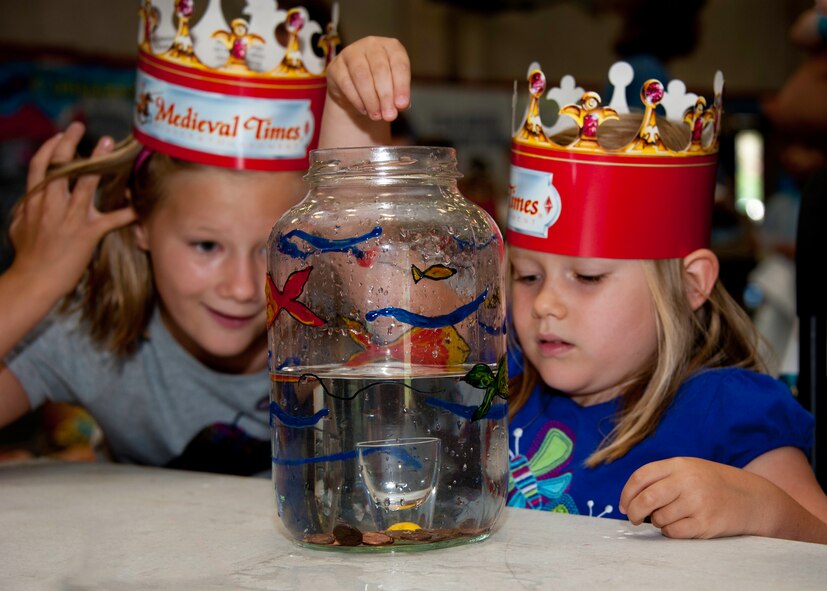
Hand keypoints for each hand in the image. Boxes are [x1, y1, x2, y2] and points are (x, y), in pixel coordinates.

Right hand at [8, 122, 136, 299]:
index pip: (40, 166)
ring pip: (86, 182)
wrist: (34, 280)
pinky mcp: (88, 233)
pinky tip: (140, 205)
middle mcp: (52, 203)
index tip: (60, 135)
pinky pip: (112, 219)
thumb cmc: (27, 256)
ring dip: (99, 161)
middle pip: (60, 165)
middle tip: (81, 127)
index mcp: (35, 200)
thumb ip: (25, 210)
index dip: (49, 147)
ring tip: (109, 144)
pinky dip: (128, 212)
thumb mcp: (18, 227)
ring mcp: (71, 217)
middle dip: (69, 142)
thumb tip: (26, 202)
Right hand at [326, 36, 409, 121]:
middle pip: (380, 69)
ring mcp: (351, 52)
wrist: (356, 91)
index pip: (399, 64)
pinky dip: (357, 100)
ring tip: (376, 116)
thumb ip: (399, 97)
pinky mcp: (336, 66)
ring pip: (361, 76)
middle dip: (385, 96)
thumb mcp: (394, 90)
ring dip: (370, 99)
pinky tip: (364, 110)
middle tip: (389, 115)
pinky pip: (346, 83)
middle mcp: (371, 44)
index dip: (402, 86)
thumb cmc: (380, 86)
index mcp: (391, 47)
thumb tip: (400, 106)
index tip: (402, 105)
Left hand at [619, 457, 768, 538]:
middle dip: (633, 512)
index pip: (640, 477)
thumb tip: (630, 498)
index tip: (623, 505)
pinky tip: (679, 526)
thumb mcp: (689, 469)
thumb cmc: (713, 484)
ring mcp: (697, 502)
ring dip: (657, 522)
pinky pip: (673, 532)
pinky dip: (670, 532)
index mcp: (679, 465)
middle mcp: (687, 481)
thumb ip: (662, 477)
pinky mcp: (705, 523)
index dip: (626, 493)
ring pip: (659, 518)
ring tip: (670, 517)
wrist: (752, 498)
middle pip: (645, 499)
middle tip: (633, 518)